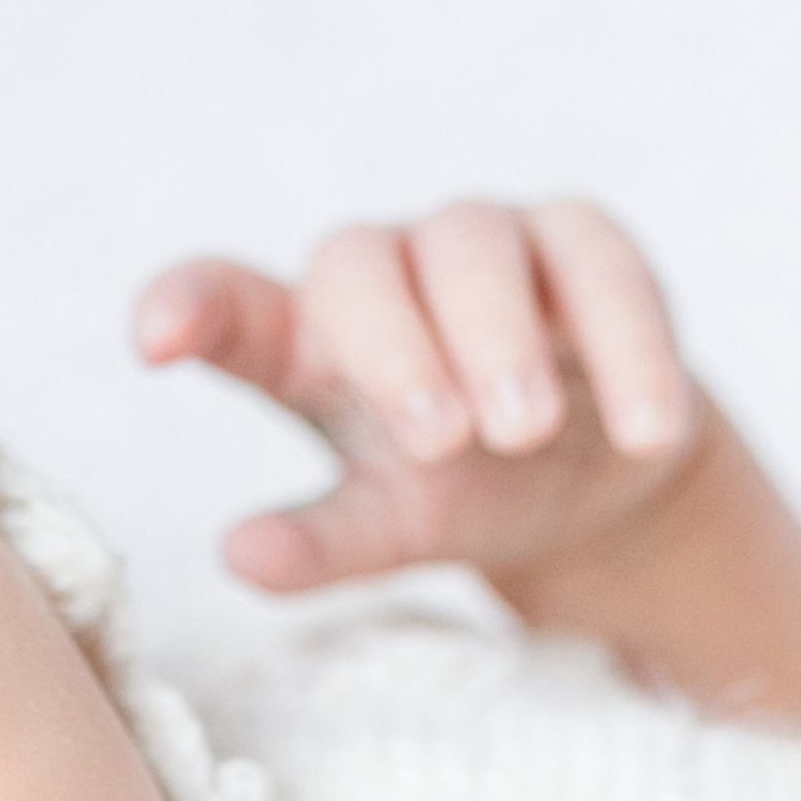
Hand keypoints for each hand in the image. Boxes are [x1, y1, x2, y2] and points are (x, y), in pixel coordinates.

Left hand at [135, 198, 707, 597]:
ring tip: (525, 432)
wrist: (594, 474)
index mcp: (309, 341)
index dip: (193, 306)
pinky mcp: (586, 245)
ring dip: (501, 336)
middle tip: (437, 441)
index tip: (155, 336)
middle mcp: (387, 272)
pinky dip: (627, 349)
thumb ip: (320, 540)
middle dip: (397, 350)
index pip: (233, 306)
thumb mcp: (389, 528)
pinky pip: (604, 271)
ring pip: (478, 248)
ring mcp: (487, 244)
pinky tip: (644, 431)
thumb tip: (240, 556)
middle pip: (360, 267)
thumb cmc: (461, 491)